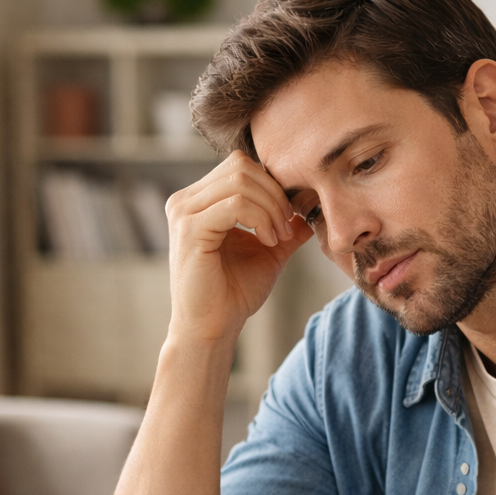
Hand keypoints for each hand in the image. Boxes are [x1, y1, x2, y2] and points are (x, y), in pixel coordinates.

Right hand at [165, 150, 313, 343]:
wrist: (214, 328)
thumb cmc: (234, 293)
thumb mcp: (268, 252)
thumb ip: (286, 225)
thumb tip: (310, 202)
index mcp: (199, 200)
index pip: (242, 166)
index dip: (273, 186)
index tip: (289, 219)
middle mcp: (185, 200)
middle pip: (241, 166)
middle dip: (275, 194)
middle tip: (287, 228)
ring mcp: (184, 212)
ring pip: (241, 180)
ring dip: (271, 208)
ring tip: (279, 238)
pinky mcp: (190, 229)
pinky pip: (236, 203)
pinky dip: (261, 219)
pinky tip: (269, 242)